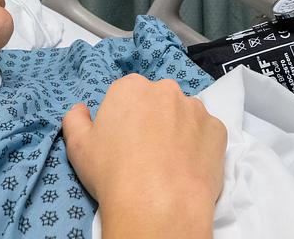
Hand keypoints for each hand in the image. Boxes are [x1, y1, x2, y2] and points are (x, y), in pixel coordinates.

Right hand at [62, 75, 225, 237]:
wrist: (157, 205)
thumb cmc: (113, 173)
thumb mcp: (78, 147)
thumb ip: (75, 119)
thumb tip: (80, 109)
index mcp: (130, 88)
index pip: (127, 96)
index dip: (125, 120)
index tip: (124, 142)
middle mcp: (166, 89)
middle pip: (158, 101)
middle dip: (154, 120)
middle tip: (146, 152)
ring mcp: (196, 108)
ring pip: (185, 115)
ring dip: (179, 130)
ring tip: (170, 163)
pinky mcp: (218, 129)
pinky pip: (207, 133)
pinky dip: (200, 146)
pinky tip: (189, 167)